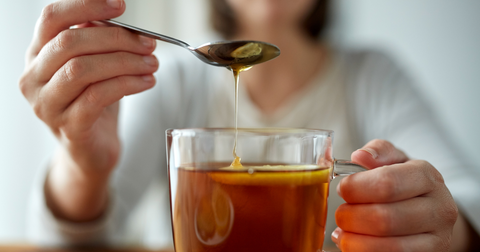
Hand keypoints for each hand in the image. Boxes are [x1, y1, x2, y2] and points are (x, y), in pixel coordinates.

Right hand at [18, 0, 157, 220]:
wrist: (91, 150)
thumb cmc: (93, 103)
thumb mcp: (94, 67)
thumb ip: (97, 43)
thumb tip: (117, 20)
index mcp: (37, 55)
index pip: (51, 18)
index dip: (85, 6)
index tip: (119, 5)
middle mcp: (33, 78)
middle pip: (70, 42)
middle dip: (117, 38)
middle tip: (149, 43)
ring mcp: (47, 105)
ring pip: (83, 69)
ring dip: (126, 61)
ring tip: (152, 63)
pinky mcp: (69, 126)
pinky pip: (98, 96)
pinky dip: (128, 84)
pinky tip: (148, 81)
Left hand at [332, 139, 457, 251]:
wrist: (430, 211)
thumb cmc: (404, 182)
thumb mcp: (394, 160)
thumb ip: (377, 152)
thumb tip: (360, 156)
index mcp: (427, 177)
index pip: (387, 184)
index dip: (356, 188)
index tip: (342, 189)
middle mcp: (439, 209)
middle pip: (385, 218)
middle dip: (351, 217)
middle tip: (341, 213)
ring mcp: (438, 239)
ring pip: (389, 247)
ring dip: (354, 241)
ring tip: (342, 232)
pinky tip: (353, 244)